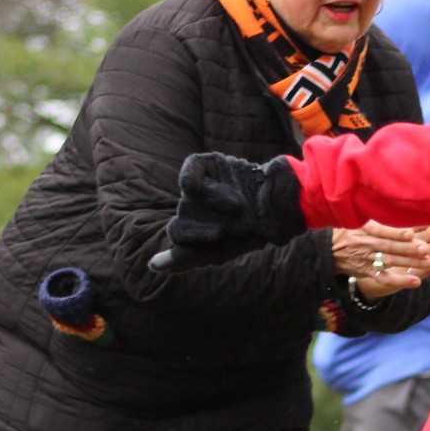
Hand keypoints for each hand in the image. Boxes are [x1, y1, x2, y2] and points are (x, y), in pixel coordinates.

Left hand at [150, 153, 307, 271]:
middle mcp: (192, 207)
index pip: (177, 233)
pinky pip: (190, 168)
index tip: (219, 236)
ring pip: (191, 197)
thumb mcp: (216, 252)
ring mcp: (199, 186)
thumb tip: (151, 266)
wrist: (277, 204)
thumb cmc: (248, 233)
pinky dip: (191, 177)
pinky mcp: (207, 164)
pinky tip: (194, 186)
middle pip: (184, 215)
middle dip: (209, 222)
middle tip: (232, 225)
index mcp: (191, 229)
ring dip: (217, 203)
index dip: (196, 236)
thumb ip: (182, 260)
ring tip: (239, 206)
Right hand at [332, 222, 429, 300]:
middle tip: (426, 250)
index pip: (380, 230)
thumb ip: (375, 214)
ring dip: (410, 263)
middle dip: (408, 249)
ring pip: (390, 261)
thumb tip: (399, 204)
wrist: (327, 249)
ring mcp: (365, 258)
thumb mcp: (357, 217)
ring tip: (429, 263)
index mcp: (362, 227)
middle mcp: (363, 243)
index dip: (395, 233)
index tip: (410, 234)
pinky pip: (384, 278)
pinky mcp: (366, 271)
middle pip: (387, 247)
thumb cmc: (349, 229)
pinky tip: (416, 281)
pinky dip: (400, 281)